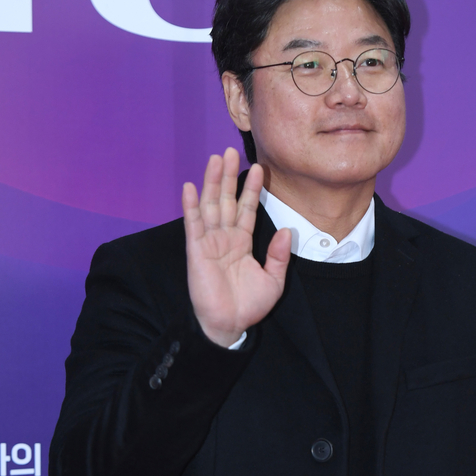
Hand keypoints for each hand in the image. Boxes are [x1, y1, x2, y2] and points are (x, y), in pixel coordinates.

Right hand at [182, 148, 290, 347]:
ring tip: (215, 159)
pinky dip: (191, 206)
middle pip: (227, 200)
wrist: (230, 325)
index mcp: (242, 241)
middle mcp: (225, 237)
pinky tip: (190, 187)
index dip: (252, 188)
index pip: (247, 208)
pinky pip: (193, 225)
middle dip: (229, 176)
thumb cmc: (249, 305)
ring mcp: (209, 242)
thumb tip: (285, 230)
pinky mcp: (196, 251)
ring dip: (212, 182)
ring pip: (211, 205)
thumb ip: (279, 255)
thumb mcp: (273, 279)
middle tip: (230, 151)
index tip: (258, 168)